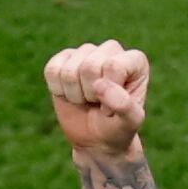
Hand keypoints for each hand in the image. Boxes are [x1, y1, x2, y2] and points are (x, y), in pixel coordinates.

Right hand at [44, 39, 148, 157]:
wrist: (97, 139)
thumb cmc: (117, 128)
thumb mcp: (130, 123)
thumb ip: (125, 105)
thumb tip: (100, 85)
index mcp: (135, 60)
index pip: (113, 66)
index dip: (108, 95)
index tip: (114, 107)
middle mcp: (112, 49)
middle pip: (88, 67)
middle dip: (90, 95)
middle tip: (98, 103)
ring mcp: (87, 51)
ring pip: (69, 71)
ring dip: (75, 95)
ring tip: (87, 100)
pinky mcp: (64, 58)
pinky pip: (52, 70)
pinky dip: (58, 90)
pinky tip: (72, 94)